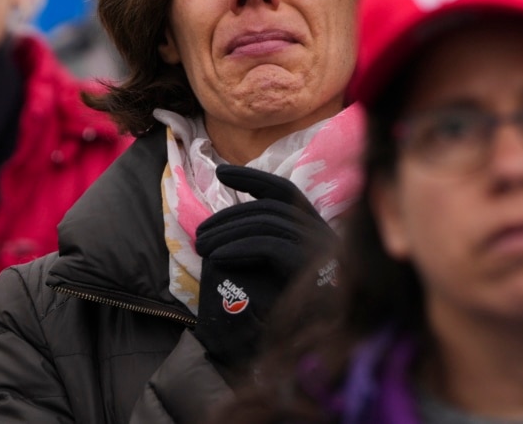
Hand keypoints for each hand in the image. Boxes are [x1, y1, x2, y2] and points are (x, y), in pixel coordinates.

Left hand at [193, 165, 335, 374]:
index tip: (221, 173)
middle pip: (269, 208)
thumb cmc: (301, 319)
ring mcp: (319, 248)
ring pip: (265, 223)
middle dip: (228, 216)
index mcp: (318, 232)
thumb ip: (266, 251)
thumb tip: (231, 232)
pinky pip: (268, 245)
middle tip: (199, 234)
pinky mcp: (310, 266)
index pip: (285, 191)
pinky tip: (217, 258)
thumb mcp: (283, 278)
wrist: (321, 348)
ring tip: (201, 247)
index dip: (252, 178)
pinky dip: (238, 246)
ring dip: (226, 232)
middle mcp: (323, 234)